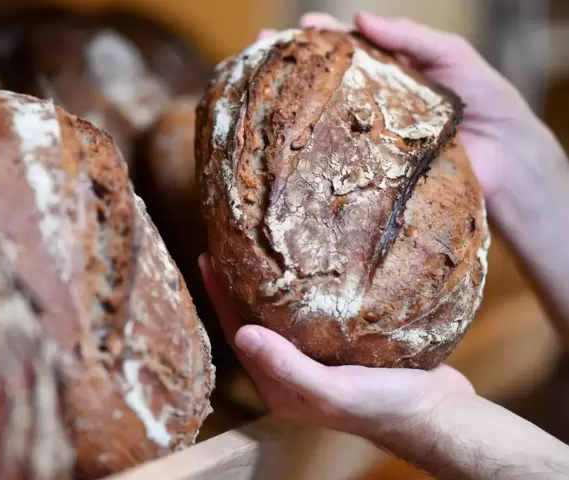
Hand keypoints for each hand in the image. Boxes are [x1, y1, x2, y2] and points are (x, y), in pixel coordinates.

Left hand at [199, 254, 473, 438]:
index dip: (219, 298)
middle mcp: (293, 371)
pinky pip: (313, 311)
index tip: (206, 259)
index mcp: (281, 387)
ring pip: (282, 314)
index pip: (238, 335)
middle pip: (254, 321)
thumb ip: (288, 367)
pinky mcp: (343, 343)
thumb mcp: (334, 392)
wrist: (439, 413)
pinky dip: (303, 287)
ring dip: (267, 283)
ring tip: (257, 246)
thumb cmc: (386, 407)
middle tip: (226, 244)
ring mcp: (317, 357)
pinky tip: (307, 261)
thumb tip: (242, 334)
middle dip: (236, 286)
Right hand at [262, 12, 549, 199]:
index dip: (320, 37)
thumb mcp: (452, 55)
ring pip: (324, 121)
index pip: (347, 50)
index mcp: (388, 74)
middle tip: (261, 54)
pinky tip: (287, 147)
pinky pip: (338, 160)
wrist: (508, 158)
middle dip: (292, 68)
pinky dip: (311, 153)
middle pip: (325, 84)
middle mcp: (371, 105)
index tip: (298, 27)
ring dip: (292, 110)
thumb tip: (363, 18)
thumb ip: (410, 37)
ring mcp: (368, 138)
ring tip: (263, 94)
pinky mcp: (371, 172)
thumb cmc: (486, 101)